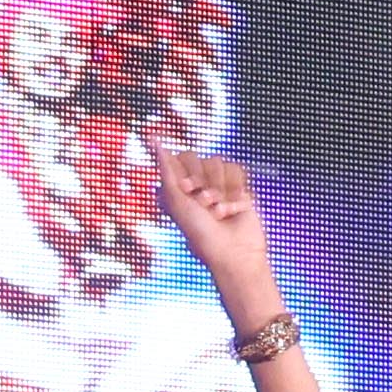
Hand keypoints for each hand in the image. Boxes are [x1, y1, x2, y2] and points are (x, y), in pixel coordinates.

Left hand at [158, 148, 276, 303]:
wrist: (233, 253)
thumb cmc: (200, 233)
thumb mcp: (176, 200)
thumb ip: (165, 168)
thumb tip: (152, 138)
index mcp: (176, 188)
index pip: (178, 158)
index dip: (184, 170)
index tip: (187, 190)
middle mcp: (195, 185)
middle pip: (198, 156)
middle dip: (202, 179)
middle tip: (203, 201)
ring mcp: (218, 186)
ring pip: (218, 162)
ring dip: (218, 188)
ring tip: (218, 211)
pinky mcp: (239, 188)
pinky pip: (237, 171)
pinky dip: (235, 192)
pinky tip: (233, 211)